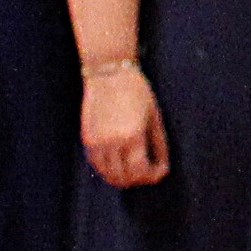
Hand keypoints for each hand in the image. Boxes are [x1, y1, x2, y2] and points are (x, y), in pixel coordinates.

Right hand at [81, 61, 168, 186]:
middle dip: (140, 179)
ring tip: (135, 170)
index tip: (161, 170)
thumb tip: (163, 165)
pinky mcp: (87, 139)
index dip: (153, 175)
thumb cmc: (136, 90)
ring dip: (123, 178)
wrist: (108, 72)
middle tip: (150, 172)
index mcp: (132, 136)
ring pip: (108, 175)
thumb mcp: (154, 116)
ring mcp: (96, 142)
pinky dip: (108, 170)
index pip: (141, 170)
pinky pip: (97, 165)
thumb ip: (159, 143)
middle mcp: (111, 143)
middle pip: (124, 177)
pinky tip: (119, 164)